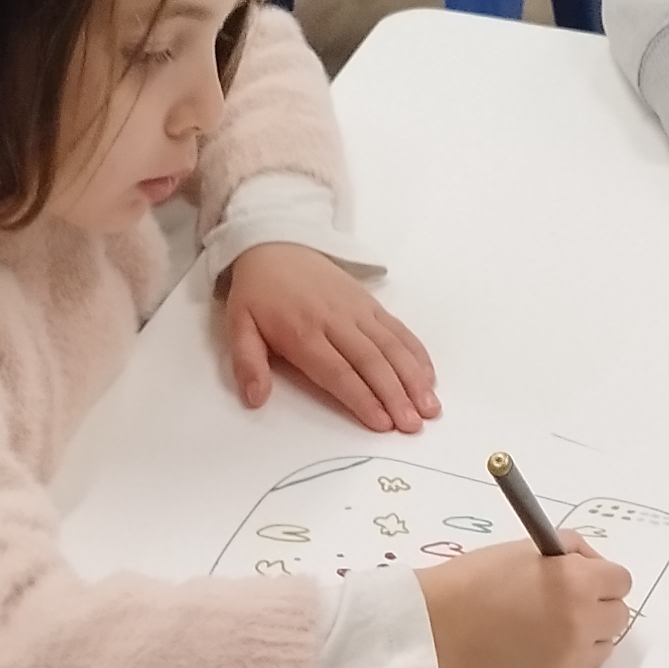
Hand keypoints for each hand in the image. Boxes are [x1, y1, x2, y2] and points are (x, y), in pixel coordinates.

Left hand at [221, 245, 439, 433]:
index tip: (382, 422)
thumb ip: (247, 364)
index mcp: (302, 332)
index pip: (338, 372)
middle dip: (396, 395)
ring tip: (430, 407)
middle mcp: (336, 321)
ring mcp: (357, 311)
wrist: (275, 243)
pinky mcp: (370, 303)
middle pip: (372, 362)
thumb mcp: (238, 325)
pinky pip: (398, 330)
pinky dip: (416, 353)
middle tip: (413, 424)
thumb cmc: (258, 292)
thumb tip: (255, 398)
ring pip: (392, 347)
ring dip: (414, 378)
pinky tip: (429, 377)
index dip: (362, 398)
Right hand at [418, 533, 632, 667]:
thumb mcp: (526, 547)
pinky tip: (534, 646)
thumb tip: (593, 564)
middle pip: (619, 616)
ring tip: (549, 627)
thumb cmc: (475, 581)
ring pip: (604, 646)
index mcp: (578, 580)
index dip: (602, 577)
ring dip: (587, 635)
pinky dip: (564, 658)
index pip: (621, 581)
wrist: (438, 627)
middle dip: (598, 606)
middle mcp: (582, 620)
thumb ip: (570, 550)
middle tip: (565, 603)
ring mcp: (571, 657)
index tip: (584, 579)